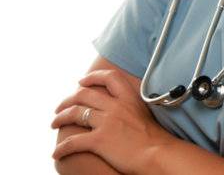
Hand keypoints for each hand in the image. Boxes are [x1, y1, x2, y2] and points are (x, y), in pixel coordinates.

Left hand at [53, 70, 176, 172]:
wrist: (159, 154)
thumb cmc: (156, 139)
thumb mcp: (146, 114)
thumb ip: (133, 107)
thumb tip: (125, 111)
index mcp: (129, 99)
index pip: (109, 78)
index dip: (92, 77)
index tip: (82, 81)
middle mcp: (116, 107)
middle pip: (84, 94)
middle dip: (68, 100)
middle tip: (61, 107)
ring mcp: (106, 122)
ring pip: (74, 114)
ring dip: (60, 118)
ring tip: (55, 124)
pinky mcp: (99, 140)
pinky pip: (73, 142)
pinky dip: (61, 148)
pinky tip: (57, 153)